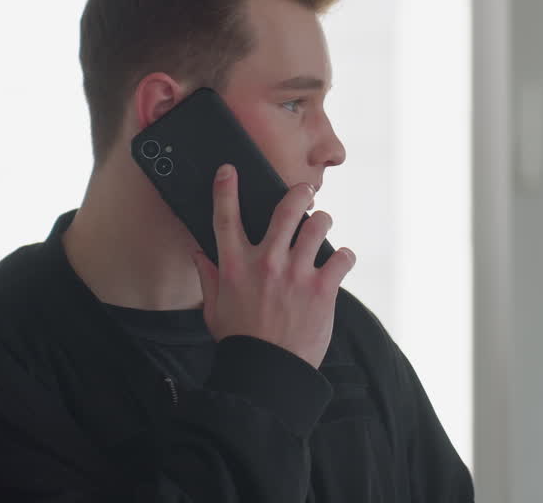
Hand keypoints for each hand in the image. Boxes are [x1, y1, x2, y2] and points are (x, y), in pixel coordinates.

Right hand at [192, 164, 356, 368]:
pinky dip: (344, 257)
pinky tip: (341, 261)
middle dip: (299, 194)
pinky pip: (342, 257)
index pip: (226, 216)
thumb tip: (198, 253)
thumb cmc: (240, 341)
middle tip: (306, 192)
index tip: (230, 170)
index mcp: (235, 265)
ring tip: (323, 226)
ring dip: (323, 222)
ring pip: (317, 226)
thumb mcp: (214, 309)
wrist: (267, 373)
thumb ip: (208, 277)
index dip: (226, 188)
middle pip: (285, 209)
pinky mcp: (322, 289)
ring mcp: (296, 274)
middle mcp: (266, 263)